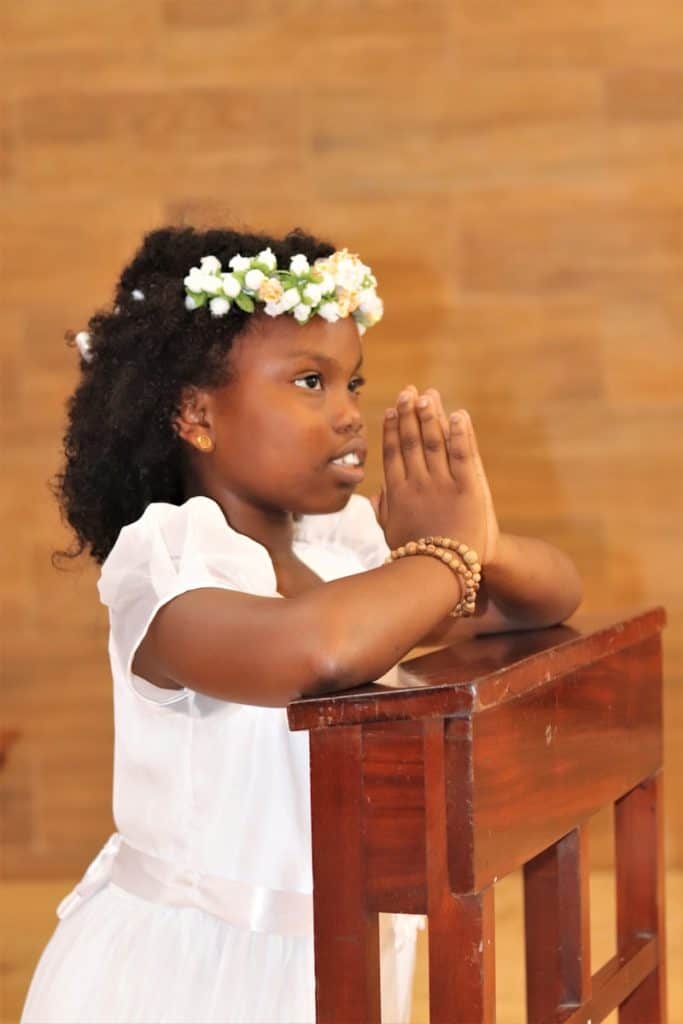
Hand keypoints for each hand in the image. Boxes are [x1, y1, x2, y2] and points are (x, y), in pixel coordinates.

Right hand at [371, 388, 487, 558]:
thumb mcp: (391, 534)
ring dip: (431, 417)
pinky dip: (460, 434)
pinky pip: (464, 455)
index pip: (393, 453)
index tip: (393, 409)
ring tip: (428, 396)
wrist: (441, 573)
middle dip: (410, 414)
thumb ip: (383, 511)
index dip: (393, 429)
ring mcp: (442, 484)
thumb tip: (374, 494)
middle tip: (409, 391)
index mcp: (398, 493)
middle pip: (412, 441)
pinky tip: (458, 415)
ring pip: (435, 443)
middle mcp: (417, 483)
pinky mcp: (467, 489)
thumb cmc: (414, 557)